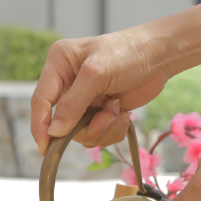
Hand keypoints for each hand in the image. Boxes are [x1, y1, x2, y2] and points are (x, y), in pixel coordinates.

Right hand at [30, 0, 200, 154]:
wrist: (160, 56)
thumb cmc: (128, 52)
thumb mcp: (98, 73)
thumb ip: (74, 102)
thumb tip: (54, 130)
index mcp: (59, 65)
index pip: (41, 100)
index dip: (40, 126)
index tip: (45, 147)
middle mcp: (68, 83)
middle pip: (61, 124)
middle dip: (86, 126)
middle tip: (106, 116)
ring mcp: (84, 100)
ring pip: (81, 133)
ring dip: (103, 128)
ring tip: (118, 109)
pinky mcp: (100, 111)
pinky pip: (99, 135)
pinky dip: (113, 129)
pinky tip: (124, 113)